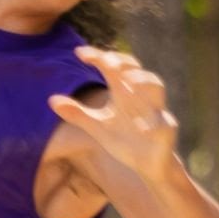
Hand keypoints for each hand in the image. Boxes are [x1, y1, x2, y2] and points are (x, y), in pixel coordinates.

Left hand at [51, 45, 180, 182]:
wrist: (147, 165)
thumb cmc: (124, 140)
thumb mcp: (97, 126)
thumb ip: (77, 113)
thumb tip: (51, 99)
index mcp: (123, 92)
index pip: (112, 67)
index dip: (98, 57)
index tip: (79, 52)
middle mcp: (140, 97)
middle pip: (136, 70)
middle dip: (123, 63)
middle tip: (107, 62)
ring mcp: (155, 111)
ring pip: (157, 89)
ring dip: (145, 82)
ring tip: (128, 82)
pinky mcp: (167, 130)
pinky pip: (165, 124)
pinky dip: (157, 123)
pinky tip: (145, 127)